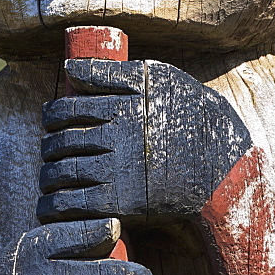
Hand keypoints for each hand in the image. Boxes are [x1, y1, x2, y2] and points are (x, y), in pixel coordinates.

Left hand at [37, 59, 251, 224]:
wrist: (225, 167)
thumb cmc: (191, 115)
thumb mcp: (157, 80)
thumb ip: (110, 73)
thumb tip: (68, 67)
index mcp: (118, 106)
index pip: (65, 110)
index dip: (52, 115)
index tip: (52, 119)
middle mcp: (114, 137)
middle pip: (60, 142)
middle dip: (49, 146)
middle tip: (51, 150)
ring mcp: (117, 172)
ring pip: (61, 173)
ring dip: (49, 176)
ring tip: (52, 176)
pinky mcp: (122, 204)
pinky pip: (74, 206)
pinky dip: (56, 207)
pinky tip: (54, 204)